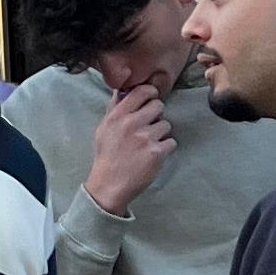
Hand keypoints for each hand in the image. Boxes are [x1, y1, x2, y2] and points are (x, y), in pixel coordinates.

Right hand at [88, 82, 177, 217]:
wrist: (110, 184)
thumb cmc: (107, 155)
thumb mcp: (104, 128)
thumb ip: (114, 108)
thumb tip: (123, 90)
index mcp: (118, 115)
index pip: (141, 91)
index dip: (150, 93)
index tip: (150, 99)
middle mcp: (131, 123)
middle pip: (158, 106)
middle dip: (157, 115)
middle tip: (150, 126)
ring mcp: (145, 138)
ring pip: (166, 125)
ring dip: (161, 133)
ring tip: (150, 143)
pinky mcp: (157, 153)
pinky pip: (171, 142)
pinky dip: (166, 148)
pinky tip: (155, 154)